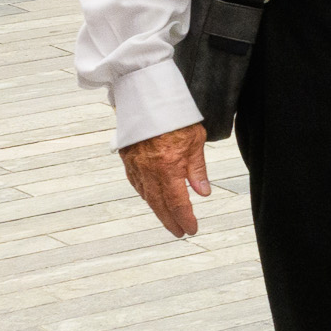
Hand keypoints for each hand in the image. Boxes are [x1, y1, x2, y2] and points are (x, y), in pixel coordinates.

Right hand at [121, 122, 212, 237]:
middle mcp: (150, 170)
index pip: (178, 202)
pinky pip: (137, 184)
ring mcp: (136, 166)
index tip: (192, 228)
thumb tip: (203, 193)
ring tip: (169, 219)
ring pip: (147, 196)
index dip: (185, 218)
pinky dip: (146, 195)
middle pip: (160, 205)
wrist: (147, 98)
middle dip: (171, 221)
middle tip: (180, 232)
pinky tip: (152, 200)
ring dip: (158, 211)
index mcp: (168, 167)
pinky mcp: (128, 160)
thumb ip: (198, 170)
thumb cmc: (173, 116)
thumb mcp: (195, 141)